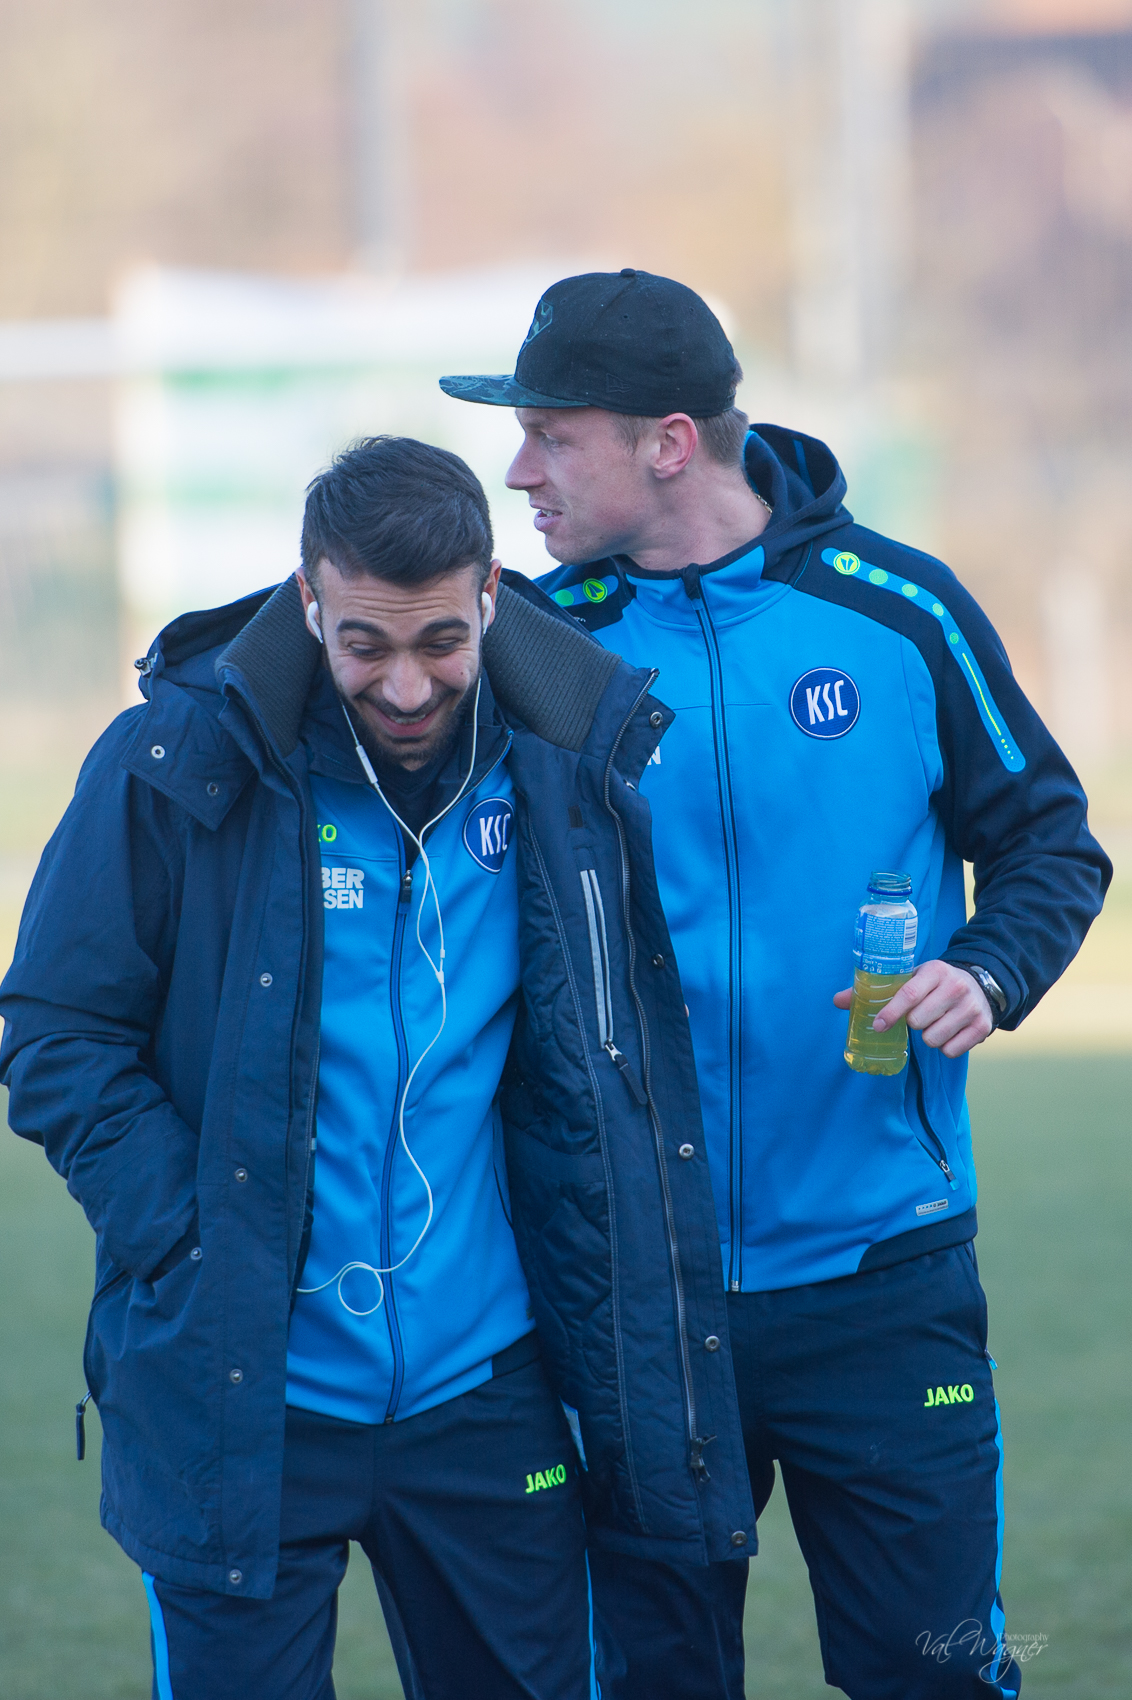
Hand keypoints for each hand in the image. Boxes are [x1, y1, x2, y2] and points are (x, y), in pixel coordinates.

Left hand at [832, 961, 993, 1058]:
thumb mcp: (911, 978)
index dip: (891, 1013)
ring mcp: (971, 1008)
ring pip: (933, 1039)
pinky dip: (946, 1047)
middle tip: (918, 1018)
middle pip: (918, 1022)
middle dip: (912, 1024)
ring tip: (934, 1024)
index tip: (878, 1026)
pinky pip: (952, 1051)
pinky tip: (949, 1032)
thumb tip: (836, 1001)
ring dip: (928, 1038)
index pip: (908, 994)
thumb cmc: (935, 984)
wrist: (981, 984)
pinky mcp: (983, 1027)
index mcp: (935, 971)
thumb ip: (876, 991)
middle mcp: (956, 987)